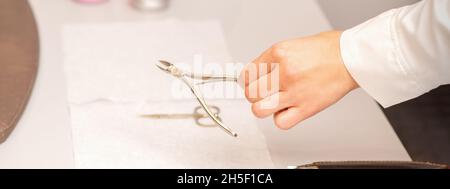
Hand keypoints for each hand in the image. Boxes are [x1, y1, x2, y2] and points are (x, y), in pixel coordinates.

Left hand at [239, 31, 358, 129]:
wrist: (350, 58)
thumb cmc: (326, 50)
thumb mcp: (291, 46)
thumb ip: (272, 61)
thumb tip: (257, 74)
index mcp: (278, 54)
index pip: (247, 74)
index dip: (248, 80)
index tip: (253, 83)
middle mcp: (283, 72)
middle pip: (250, 92)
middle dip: (254, 94)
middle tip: (263, 93)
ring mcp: (294, 91)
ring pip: (259, 109)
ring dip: (263, 108)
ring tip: (273, 102)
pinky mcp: (306, 108)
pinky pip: (281, 122)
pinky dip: (282, 119)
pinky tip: (288, 109)